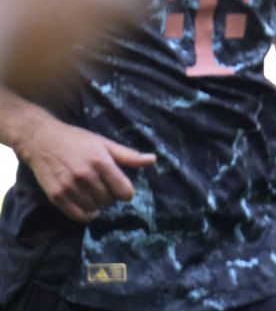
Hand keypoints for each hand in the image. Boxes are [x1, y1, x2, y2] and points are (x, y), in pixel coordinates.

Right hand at [21, 118, 155, 222]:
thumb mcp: (105, 143)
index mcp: (100, 162)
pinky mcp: (56, 196)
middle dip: (112, 197)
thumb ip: (129, 155)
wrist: (42, 141)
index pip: (124, 191)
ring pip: (94, 208)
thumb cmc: (77, 140)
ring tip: (96, 194)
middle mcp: (85, 176)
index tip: (124, 189)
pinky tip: (89, 207)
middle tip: (107, 188)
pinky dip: (86, 215)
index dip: (127, 192)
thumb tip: (153, 160)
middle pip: (109, 200)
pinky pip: (77, 215)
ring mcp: (69, 187)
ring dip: (99, 205)